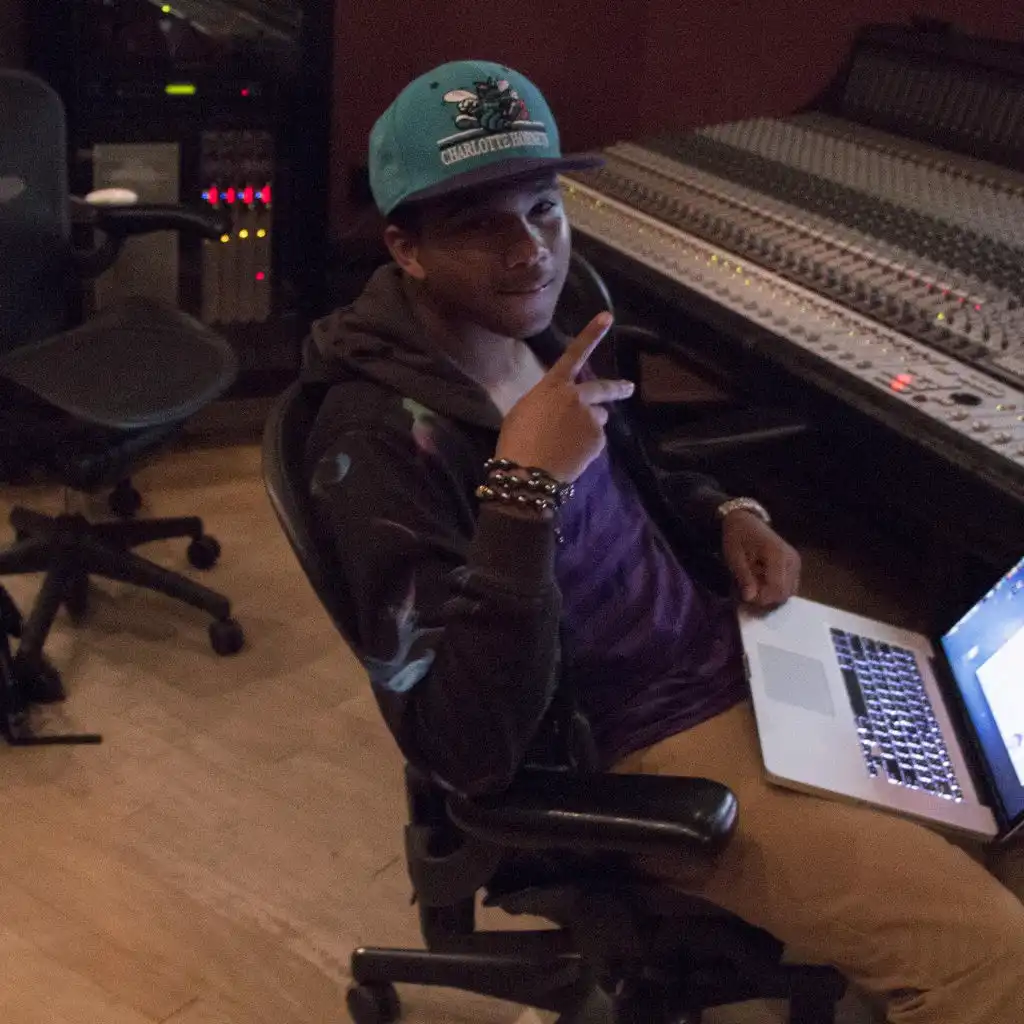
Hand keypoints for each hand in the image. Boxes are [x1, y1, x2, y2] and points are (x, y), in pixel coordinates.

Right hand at [494, 312, 633, 482]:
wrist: (528, 472)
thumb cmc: (516, 441)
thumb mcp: (523, 411)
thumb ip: (546, 402)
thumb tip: (559, 408)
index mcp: (553, 386)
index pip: (573, 354)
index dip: (590, 335)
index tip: (607, 316)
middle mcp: (576, 396)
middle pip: (603, 389)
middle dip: (618, 388)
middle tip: (628, 388)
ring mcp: (591, 418)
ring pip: (598, 419)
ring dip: (590, 426)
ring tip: (569, 444)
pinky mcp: (598, 440)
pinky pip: (595, 441)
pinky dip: (587, 447)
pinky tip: (571, 456)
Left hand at [722, 512, 800, 606]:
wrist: (745, 520)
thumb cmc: (737, 537)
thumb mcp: (734, 557)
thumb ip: (744, 577)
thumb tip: (750, 598)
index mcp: (777, 555)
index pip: (777, 588)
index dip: (762, 598)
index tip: (746, 596)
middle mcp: (792, 560)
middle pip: (785, 593)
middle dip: (766, 597)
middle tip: (748, 590)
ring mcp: (796, 563)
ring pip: (788, 592)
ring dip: (770, 594)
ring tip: (754, 584)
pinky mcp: (795, 565)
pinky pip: (789, 586)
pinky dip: (775, 588)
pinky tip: (762, 581)